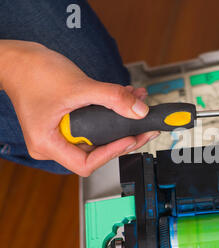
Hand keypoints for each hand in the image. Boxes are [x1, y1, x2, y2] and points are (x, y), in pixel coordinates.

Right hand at [0, 40, 158, 176]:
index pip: (87, 163)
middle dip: (124, 135)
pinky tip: (127, 97)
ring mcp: (61, 134)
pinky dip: (111, 112)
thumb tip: (139, 110)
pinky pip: (94, 122)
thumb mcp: (79, 86)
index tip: (131, 138)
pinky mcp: (68, 122)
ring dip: (121, 120)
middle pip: (96, 150)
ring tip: (139, 103)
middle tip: (145, 127)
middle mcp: (54, 144)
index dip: (112, 153)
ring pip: (99, 134)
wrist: (18, 58)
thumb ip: (112, 98)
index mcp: (48, 144)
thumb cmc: (33, 72)